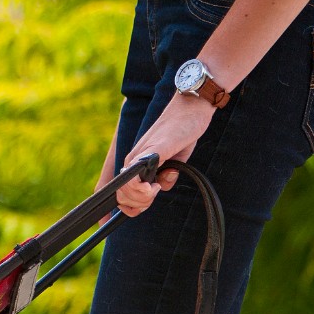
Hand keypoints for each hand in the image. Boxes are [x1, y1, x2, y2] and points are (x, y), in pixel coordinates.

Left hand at [118, 93, 213, 215]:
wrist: (191, 107)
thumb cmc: (182, 132)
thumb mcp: (174, 161)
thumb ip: (166, 176)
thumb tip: (161, 187)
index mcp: (136, 164)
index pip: (122, 194)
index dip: (131, 207)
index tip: (146, 204)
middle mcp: (133, 161)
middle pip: (122, 198)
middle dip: (138, 205)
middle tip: (155, 193)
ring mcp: (139, 157)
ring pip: (126, 192)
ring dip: (141, 199)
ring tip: (157, 187)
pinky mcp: (151, 152)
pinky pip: (136, 176)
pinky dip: (142, 188)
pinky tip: (156, 185)